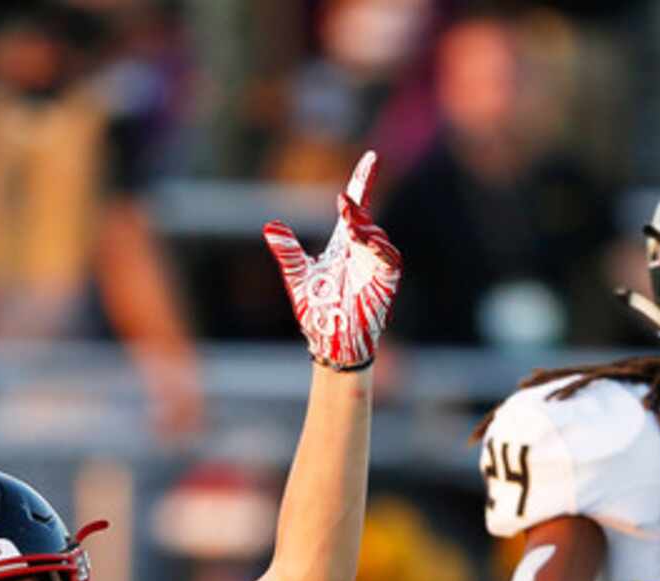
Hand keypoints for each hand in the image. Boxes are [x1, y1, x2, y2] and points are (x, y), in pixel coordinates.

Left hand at [263, 150, 401, 372]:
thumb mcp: (297, 277)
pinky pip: (389, 261)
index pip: (356, 207)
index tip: (371, 157)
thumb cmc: (318, 313)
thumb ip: (287, 252)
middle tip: (344, 201)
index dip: (363, 181)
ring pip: (378, 238)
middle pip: (366, 219)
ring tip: (351, 223)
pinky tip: (366, 242)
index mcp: (344, 245)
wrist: (330, 343)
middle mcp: (362, 252)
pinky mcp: (385, 285)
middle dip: (358, 208)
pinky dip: (380, 249)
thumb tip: (270, 226)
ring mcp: (375, 267)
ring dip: (366, 228)